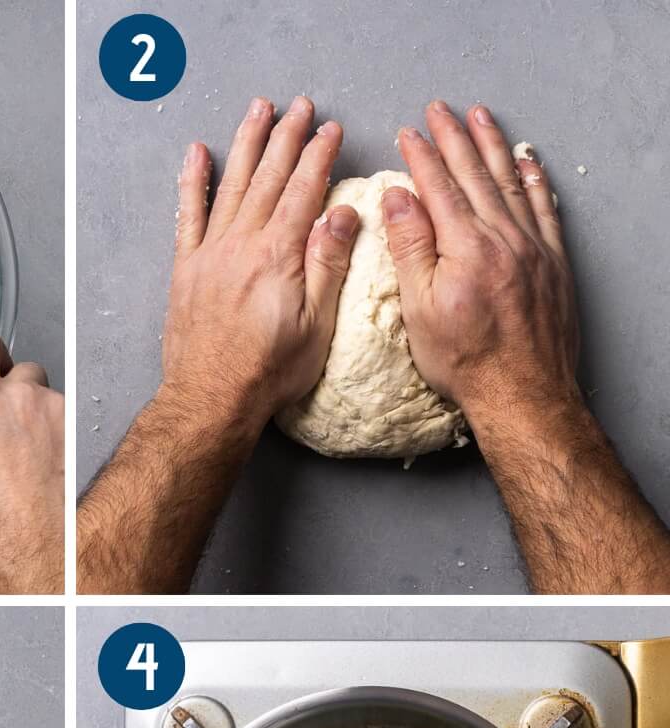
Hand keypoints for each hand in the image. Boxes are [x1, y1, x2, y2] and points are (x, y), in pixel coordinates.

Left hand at [163, 95, 358, 436]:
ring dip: (248, 144)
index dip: (319, 156)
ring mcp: (211, 254)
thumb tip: (342, 211)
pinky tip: (198, 154)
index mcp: (280, 256)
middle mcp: (243, 245)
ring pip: (233, 185)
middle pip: (269, 177)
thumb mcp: (317, 325)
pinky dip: (193, 182)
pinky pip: (188, 215)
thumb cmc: (268, 372)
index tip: (330, 130)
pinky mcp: (186, 269)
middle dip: (287, 137)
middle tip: (301, 107)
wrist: (211, 398)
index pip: (305, 190)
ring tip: (259, 110)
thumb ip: (329, 264)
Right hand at [383, 100, 578, 420]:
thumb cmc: (464, 361)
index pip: (439, 189)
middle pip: (476, 176)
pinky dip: (534, 179)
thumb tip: (398, 198)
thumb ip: (410, 248)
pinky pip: (544, 207)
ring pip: (511, 183)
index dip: (422, 158)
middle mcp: (504, 238)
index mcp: (466, 248)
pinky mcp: (553, 262)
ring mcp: (533, 247)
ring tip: (480, 119)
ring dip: (493, 147)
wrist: (522, 392)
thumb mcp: (419, 309)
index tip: (410, 133)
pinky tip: (526, 162)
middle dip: (455, 139)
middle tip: (441, 111)